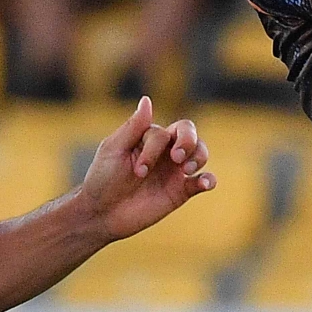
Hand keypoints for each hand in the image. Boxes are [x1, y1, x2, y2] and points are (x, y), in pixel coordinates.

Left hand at [75, 97, 215, 243]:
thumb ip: (133, 126)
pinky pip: (202, 181)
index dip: (153, 149)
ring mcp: (175, 171)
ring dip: (199, 156)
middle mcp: (165, 150)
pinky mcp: (181, 191)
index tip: (139, 171)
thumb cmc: (103, 178)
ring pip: (200, 153)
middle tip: (177, 158)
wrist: (102, 213)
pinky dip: (209, 180)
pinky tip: (205, 183)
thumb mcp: (114, 149)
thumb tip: (147, 99)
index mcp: (148, 137)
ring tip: (187, 169)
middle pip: (189, 133)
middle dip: (188, 141)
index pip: (163, 133)